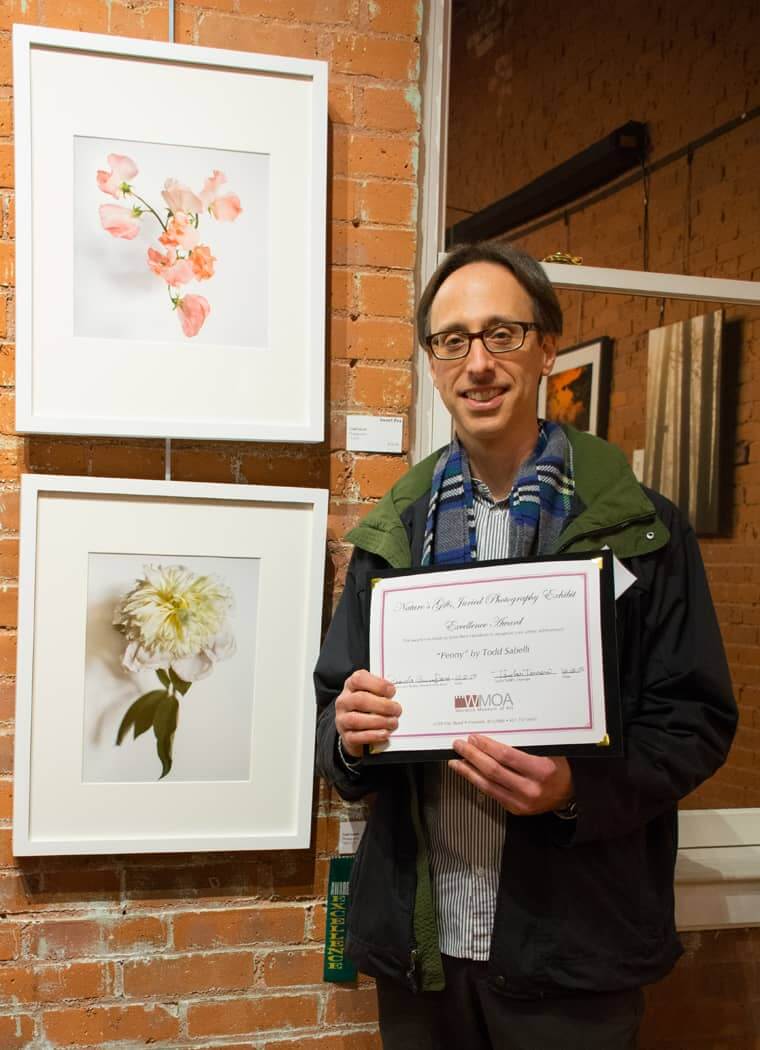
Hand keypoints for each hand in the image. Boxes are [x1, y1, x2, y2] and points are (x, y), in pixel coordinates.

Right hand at [335, 669, 401, 758]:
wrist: (354, 728)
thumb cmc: (367, 707)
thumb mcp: (372, 694)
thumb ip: (382, 692)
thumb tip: (400, 696)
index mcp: (351, 686)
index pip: (359, 679)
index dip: (377, 684)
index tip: (392, 691)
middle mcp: (344, 701)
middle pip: (360, 700)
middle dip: (382, 705)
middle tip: (397, 710)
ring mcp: (342, 719)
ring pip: (356, 720)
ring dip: (379, 721)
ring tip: (393, 723)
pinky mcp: (346, 736)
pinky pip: (357, 737)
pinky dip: (373, 735)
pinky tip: (384, 733)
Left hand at [450, 735, 573, 815]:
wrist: (570, 795)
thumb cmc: (558, 768)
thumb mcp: (549, 752)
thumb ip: (526, 745)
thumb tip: (495, 734)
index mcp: (541, 770)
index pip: (507, 756)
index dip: (487, 746)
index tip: (475, 737)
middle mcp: (530, 789)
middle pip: (493, 770)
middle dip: (473, 756)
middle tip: (460, 745)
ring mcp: (521, 802)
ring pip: (487, 785)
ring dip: (468, 771)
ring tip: (456, 760)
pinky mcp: (515, 810)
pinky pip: (491, 794)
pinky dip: (477, 782)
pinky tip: (468, 773)